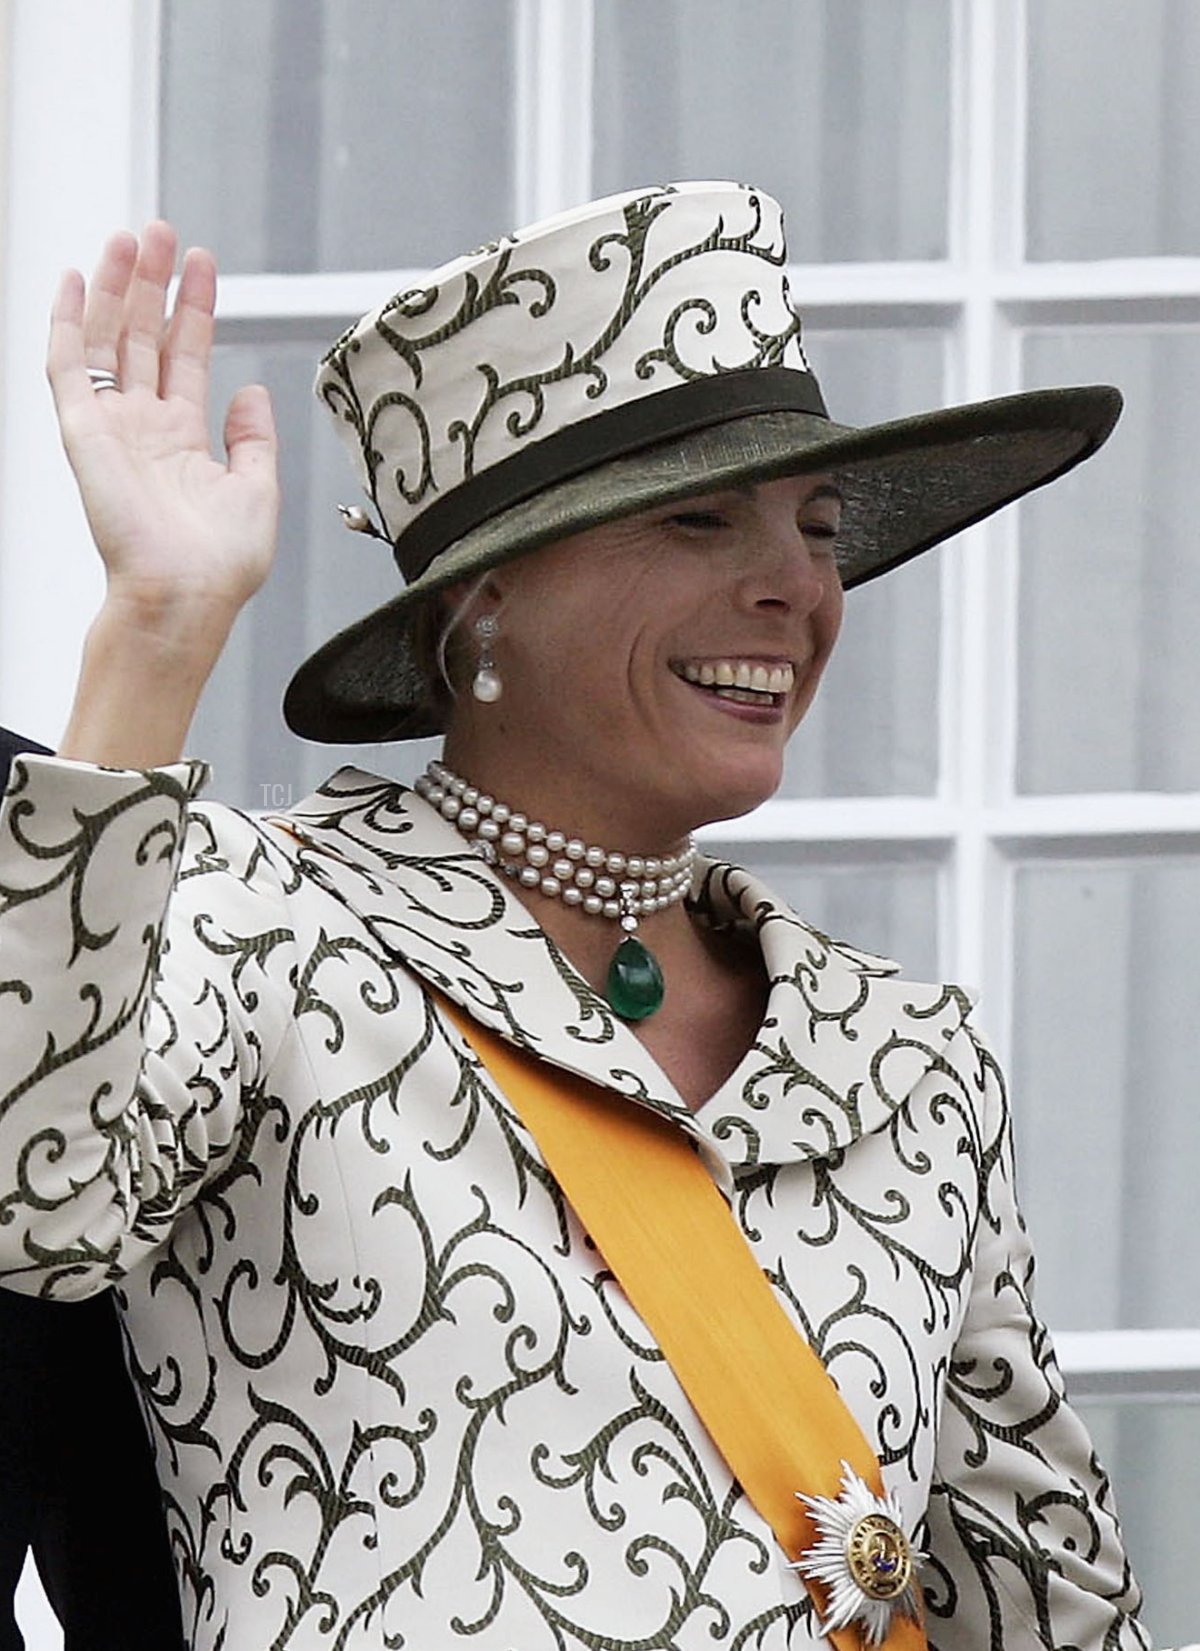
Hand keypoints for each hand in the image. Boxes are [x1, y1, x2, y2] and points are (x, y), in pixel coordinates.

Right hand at [48, 223, 279, 765]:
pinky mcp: (83, 431)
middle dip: (153, 282)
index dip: (194, 308)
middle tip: (162, 231)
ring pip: (109, 338)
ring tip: (131, 238)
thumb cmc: (219, 566)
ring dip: (117, 286)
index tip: (204, 264)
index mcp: (184, 440)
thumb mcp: (258, 491)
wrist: (184, 596)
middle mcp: (144, 428)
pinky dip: (68, 319)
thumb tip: (251, 389)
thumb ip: (254, 438)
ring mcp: (111, 426)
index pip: (186, 355)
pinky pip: (66, 364)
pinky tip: (74, 278)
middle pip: (145, 336)